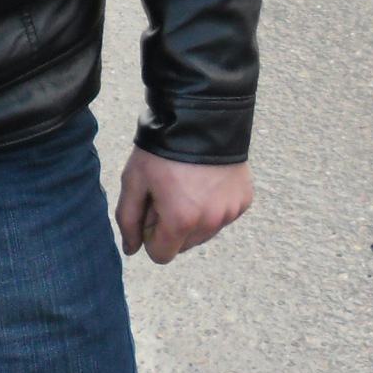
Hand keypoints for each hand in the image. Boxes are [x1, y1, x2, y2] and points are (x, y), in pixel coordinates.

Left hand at [115, 152, 252, 263]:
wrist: (201, 117)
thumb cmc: (162, 149)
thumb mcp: (134, 181)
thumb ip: (128, 220)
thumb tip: (132, 249)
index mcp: (181, 220)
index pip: (161, 255)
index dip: (150, 234)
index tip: (151, 209)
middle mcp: (210, 222)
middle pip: (183, 245)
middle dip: (172, 227)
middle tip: (168, 193)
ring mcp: (230, 212)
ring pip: (204, 233)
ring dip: (193, 218)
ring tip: (187, 185)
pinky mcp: (244, 200)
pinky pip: (223, 216)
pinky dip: (213, 206)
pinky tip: (205, 181)